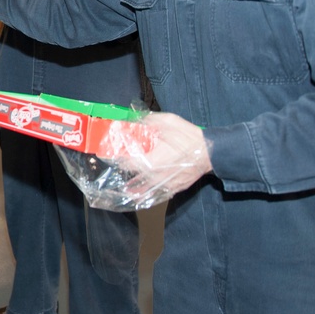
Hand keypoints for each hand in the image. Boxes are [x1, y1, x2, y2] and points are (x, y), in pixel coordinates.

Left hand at [92, 111, 211, 209]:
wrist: (210, 152)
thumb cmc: (187, 136)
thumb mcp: (166, 122)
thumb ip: (146, 121)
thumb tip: (131, 119)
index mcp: (149, 161)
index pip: (124, 162)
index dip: (113, 157)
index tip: (105, 153)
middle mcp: (153, 177)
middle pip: (131, 177)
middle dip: (121, 172)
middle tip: (113, 166)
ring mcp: (164, 185)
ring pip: (141, 191)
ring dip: (131, 187)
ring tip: (121, 185)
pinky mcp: (173, 190)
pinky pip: (154, 194)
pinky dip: (145, 193)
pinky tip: (139, 192)